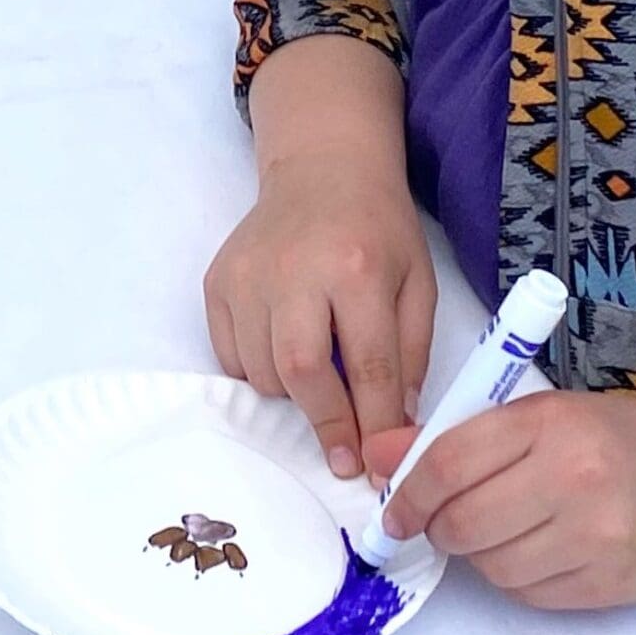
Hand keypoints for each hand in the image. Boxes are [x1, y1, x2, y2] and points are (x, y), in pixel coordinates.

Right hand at [203, 151, 435, 479]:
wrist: (322, 169)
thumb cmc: (378, 229)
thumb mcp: (417, 283)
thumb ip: (411, 355)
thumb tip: (397, 429)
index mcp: (357, 268)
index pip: (368, 364)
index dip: (374, 423)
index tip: (376, 465)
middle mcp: (296, 270)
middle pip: (301, 371)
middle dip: (325, 422)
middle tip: (342, 455)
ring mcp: (248, 274)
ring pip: (261, 371)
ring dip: (292, 395)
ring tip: (318, 375)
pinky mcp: (218, 280)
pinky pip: (229, 355)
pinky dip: (256, 371)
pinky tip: (282, 350)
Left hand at [375, 389, 635, 608]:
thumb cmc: (616, 437)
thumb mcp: (542, 414)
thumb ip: (458, 435)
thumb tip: (377, 459)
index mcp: (550, 422)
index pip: (451, 462)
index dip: (406, 492)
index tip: (391, 510)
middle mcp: (573, 478)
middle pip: (465, 524)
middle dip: (437, 528)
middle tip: (442, 521)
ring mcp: (595, 537)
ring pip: (493, 567)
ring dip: (478, 555)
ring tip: (501, 528)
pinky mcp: (607, 585)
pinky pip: (528, 595)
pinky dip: (515, 577)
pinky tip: (536, 550)